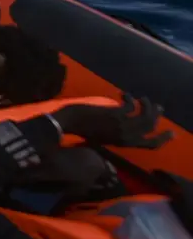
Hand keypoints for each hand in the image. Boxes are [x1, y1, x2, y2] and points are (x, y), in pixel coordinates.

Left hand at [56, 95, 172, 149]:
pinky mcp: (114, 114)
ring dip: (147, 104)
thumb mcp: (103, 137)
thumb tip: (126, 124)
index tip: (171, 132)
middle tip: (157, 106)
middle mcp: (126, 136)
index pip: (150, 144)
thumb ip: (117, 133)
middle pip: (150, 126)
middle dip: (156, 115)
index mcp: (124, 144)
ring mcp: (121, 125)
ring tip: (142, 99)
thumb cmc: (81, 129)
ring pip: (145, 115)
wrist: (67, 123)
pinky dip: (130, 98)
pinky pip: (131, 105)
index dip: (163, 138)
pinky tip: (124, 94)